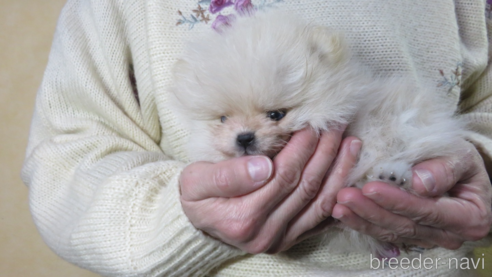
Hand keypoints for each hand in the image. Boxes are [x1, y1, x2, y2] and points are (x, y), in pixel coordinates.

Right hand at [179, 127, 361, 253]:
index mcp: (242, 218)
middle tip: (336, 125)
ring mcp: (280, 239)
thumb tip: (263, 167)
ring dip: (339, 171)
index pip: (282, 176)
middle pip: (305, 187)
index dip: (301, 149)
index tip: (312, 123)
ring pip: (319, 202)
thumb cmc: (197, 196)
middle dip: (325, 153)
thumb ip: (227, 176)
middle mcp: (265, 234)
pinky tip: (349, 174)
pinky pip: (321, 218)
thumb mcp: (196, 181)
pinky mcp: (290, 239)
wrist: (200, 223)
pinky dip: (337, 194)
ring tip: (351, 143)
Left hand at [332, 139, 491, 249]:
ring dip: (362, 218)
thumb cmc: (459, 158)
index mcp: (469, 217)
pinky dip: (361, 223)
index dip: (398, 201)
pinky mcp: (409, 235)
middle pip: (405, 225)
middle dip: (372, 211)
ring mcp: (428, 237)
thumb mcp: (460, 155)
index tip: (370, 188)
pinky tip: (342, 213)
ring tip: (338, 205)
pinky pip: (383, 232)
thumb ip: (445, 169)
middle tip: (345, 195)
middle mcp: (448, 234)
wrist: (456, 166)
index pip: (428, 212)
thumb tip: (420, 184)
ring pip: (391, 231)